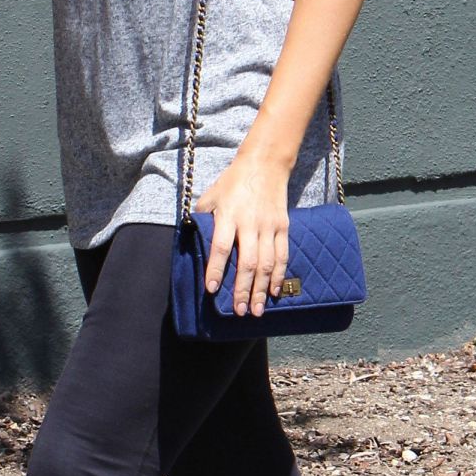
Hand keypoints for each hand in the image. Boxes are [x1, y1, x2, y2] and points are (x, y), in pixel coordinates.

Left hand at [193, 155, 289, 317]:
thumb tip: (192, 241)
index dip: (216, 269)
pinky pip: (282, 255)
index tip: (211, 289)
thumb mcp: (210, 195)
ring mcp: (269, 226)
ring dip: (261, 289)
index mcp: (228, 215)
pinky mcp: (283, 227)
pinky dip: (278, 275)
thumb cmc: (232, 182)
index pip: (221, 246)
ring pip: (267, 263)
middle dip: (242, 289)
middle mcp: (250, 222)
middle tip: (238, 311)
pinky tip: (273, 292)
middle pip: (247, 261)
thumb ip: (202, 218)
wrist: (265, 164)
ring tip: (255, 310)